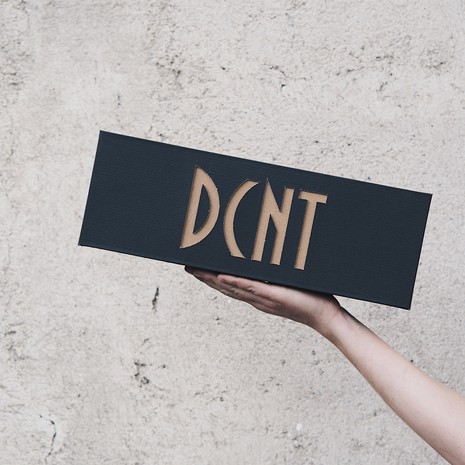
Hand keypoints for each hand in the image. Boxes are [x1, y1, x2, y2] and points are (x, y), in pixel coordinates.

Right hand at [185, 267, 344, 338]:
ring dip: (212, 279)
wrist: (325, 316)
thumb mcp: (289, 283)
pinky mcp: (274, 295)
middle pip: (225, 288)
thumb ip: (276, 275)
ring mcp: (264, 298)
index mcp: (258, 296)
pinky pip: (252, 287)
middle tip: (188, 267)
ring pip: (233, 288)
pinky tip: (221, 276)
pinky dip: (235, 283)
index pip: (231, 287)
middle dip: (205, 278)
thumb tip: (268, 259)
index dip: (212, 279)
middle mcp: (257, 299)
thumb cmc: (310, 298)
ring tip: (196, 270)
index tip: (198, 269)